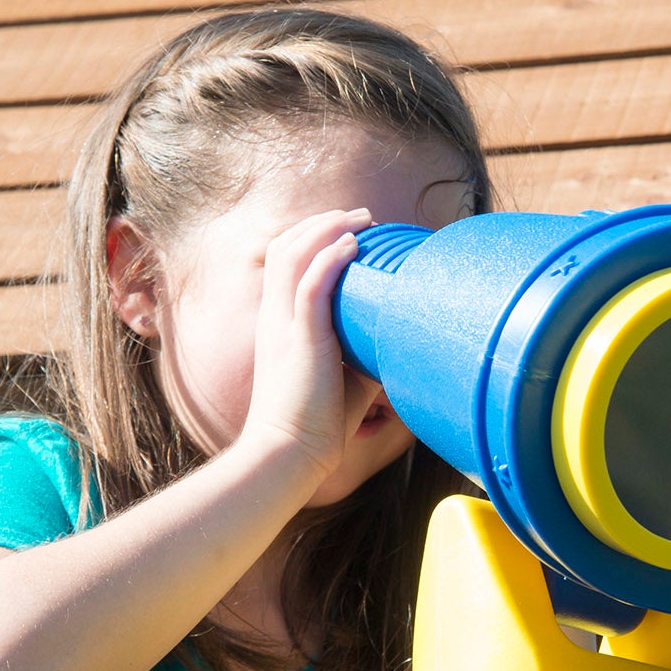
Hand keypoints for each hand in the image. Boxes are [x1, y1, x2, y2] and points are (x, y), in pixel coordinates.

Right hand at [240, 207, 377, 483]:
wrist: (289, 454)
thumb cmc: (317, 423)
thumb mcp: (340, 376)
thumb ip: (360, 351)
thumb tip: (396, 340)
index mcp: (277, 324)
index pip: (283, 263)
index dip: (311, 238)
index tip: (347, 231)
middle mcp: (275, 317)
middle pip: (286, 246)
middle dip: (322, 222)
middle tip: (361, 217)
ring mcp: (284, 326)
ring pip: (294, 255)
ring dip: (329, 229)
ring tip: (362, 220)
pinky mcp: (300, 339)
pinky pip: (310, 285)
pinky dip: (330, 258)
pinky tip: (353, 245)